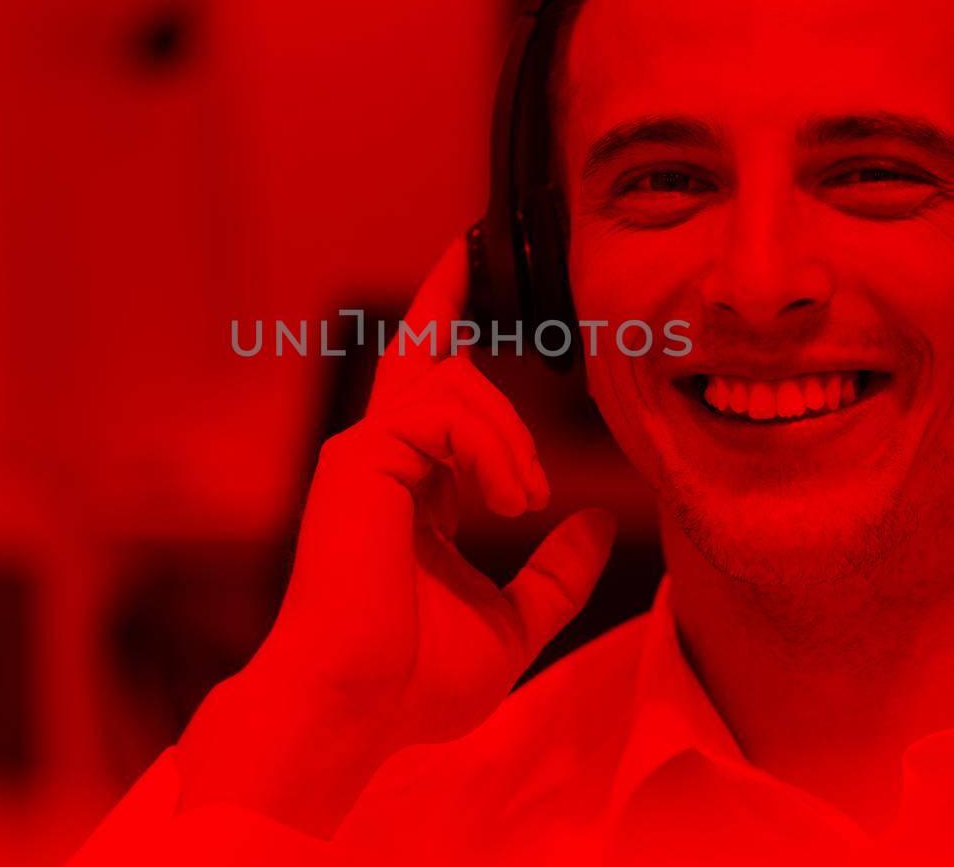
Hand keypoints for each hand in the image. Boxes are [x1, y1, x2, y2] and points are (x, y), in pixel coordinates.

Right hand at [177, 236, 615, 835]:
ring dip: (513, 438)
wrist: (353, 710)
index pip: (434, 397)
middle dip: (445, 296)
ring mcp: (364, 455)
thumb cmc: (414, 681)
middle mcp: (382, 462)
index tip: (464, 273)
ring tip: (527, 501)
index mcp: (412, 493)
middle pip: (419, 353)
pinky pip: (443, 411)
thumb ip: (556, 573)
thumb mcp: (512, 623)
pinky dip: (490, 447)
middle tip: (469, 244)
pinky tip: (507, 497)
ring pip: (457, 386)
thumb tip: (600, 522)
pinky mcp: (359, 458)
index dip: (449, 333)